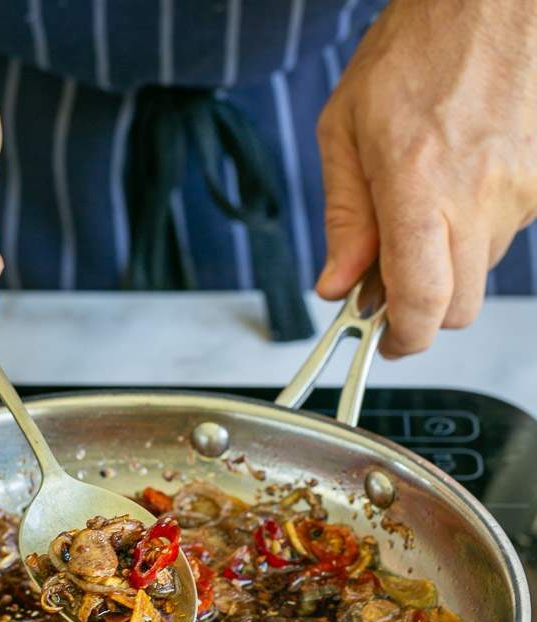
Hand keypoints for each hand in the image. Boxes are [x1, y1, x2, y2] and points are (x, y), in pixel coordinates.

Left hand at [315, 0, 536, 356]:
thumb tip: (338, 285)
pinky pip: (503, 234)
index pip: (422, 303)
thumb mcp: (346, 130)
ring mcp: (520, 191)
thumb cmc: (419, 46)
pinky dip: (472, 229)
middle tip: (388, 282)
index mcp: (419, 185)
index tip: (384, 342)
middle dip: (421, 310)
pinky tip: (454, 184)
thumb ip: (344, 218)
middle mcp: (478, 196)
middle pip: (458, 308)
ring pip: (480, 271)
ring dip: (446, 262)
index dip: (402, 339)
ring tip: (420, 205)